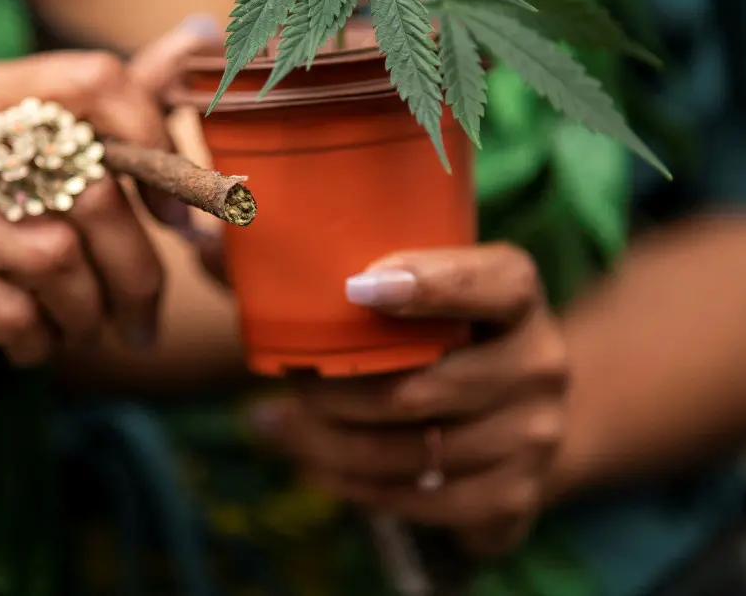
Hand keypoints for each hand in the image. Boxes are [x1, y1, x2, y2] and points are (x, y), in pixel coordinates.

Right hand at [0, 47, 187, 366]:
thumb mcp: (46, 165)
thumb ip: (118, 105)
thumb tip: (203, 32)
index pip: (97, 79)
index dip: (155, 146)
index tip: (176, 216)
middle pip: (91, 189)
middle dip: (137, 271)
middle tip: (144, 316)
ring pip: (55, 257)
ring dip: (88, 313)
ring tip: (81, 327)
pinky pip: (10, 312)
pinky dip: (40, 342)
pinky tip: (30, 344)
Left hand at [251, 244, 567, 555]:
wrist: (503, 411)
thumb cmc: (425, 332)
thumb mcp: (387, 291)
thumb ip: (300, 265)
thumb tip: (204, 242)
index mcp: (517, 293)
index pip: (497, 281)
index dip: (434, 283)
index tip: (358, 287)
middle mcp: (540, 363)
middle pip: (426, 387)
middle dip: (338, 390)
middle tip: (290, 378)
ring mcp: (534, 437)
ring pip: (412, 454)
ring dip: (331, 443)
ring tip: (284, 422)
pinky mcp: (517, 498)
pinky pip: (418, 504)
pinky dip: (353, 486)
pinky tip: (317, 462)